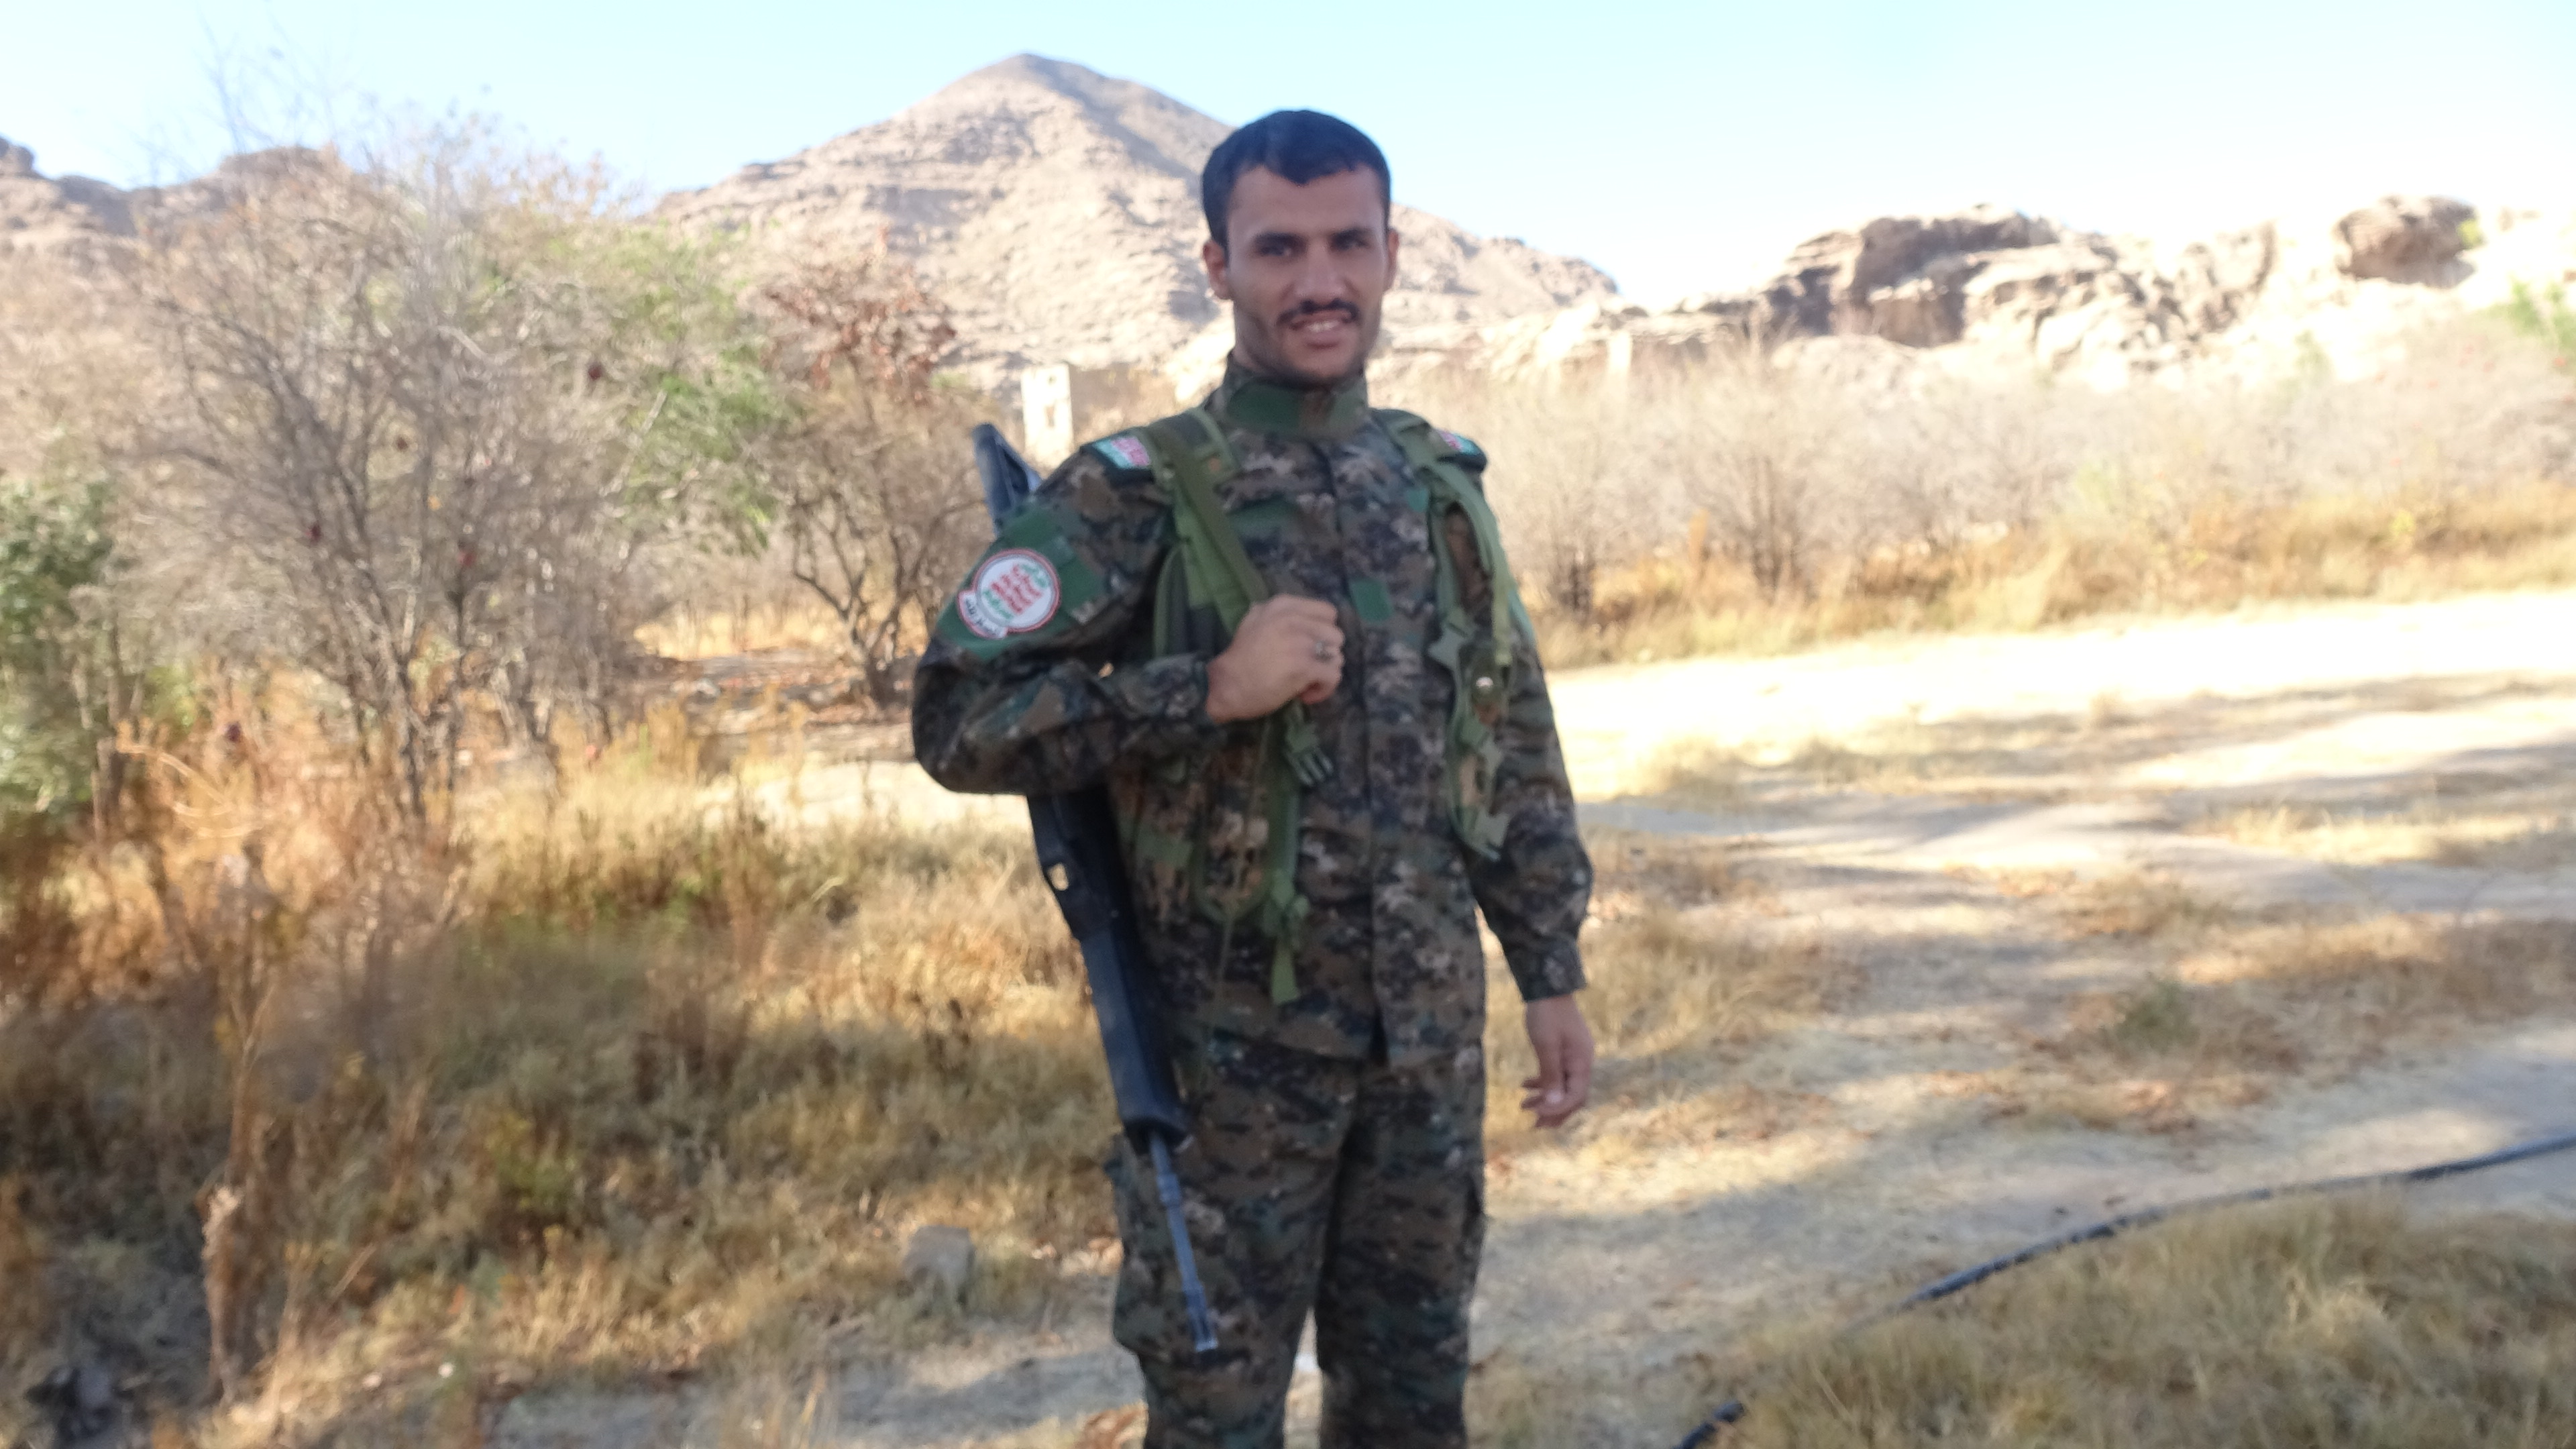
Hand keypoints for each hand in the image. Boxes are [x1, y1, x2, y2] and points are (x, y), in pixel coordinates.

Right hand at [1204, 595, 1343, 722]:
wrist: (1225, 685)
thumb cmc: (1238, 658)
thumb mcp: (1253, 621)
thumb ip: (1276, 615)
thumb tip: (1296, 616)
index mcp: (1283, 606)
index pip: (1328, 612)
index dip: (1323, 632)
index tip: (1310, 646)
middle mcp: (1294, 620)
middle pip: (1336, 635)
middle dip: (1325, 654)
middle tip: (1308, 665)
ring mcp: (1301, 643)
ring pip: (1338, 656)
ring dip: (1325, 672)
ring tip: (1306, 681)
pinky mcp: (1305, 667)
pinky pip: (1333, 677)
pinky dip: (1323, 690)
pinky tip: (1305, 694)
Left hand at [1520, 995, 1593, 1128]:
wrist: (1548, 988)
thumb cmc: (1547, 1016)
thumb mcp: (1546, 1046)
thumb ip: (1551, 1076)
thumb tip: (1552, 1105)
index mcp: (1582, 1063)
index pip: (1575, 1097)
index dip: (1556, 1109)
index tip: (1535, 1114)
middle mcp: (1582, 1063)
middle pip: (1572, 1096)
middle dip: (1553, 1111)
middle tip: (1533, 1124)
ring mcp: (1573, 1057)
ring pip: (1563, 1087)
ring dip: (1545, 1099)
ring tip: (1523, 1106)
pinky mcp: (1564, 1052)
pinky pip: (1556, 1074)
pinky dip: (1542, 1083)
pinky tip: (1524, 1085)